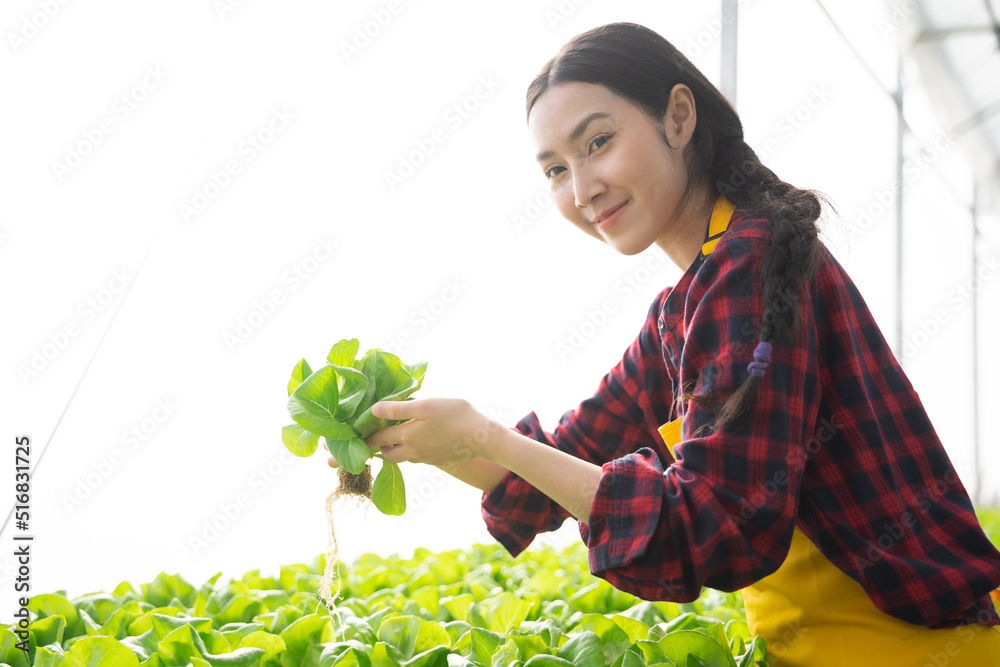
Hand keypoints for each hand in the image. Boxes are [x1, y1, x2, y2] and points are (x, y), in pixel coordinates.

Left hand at [357, 397, 504, 466]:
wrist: (484, 438)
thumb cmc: (456, 416)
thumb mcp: (425, 406)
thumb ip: (398, 409)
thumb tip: (372, 411)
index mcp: (407, 437)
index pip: (377, 440)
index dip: (362, 439)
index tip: (348, 439)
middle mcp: (413, 451)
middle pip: (387, 455)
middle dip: (375, 449)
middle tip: (367, 441)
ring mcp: (426, 457)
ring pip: (401, 457)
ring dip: (392, 450)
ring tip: (388, 440)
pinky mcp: (437, 458)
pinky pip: (416, 457)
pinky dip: (408, 451)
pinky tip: (413, 441)